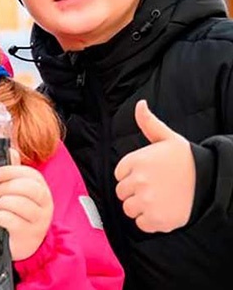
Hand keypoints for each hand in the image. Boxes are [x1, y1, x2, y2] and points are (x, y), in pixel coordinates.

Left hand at [0, 149, 52, 260]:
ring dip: (4, 203)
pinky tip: (0, 218)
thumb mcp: (16, 190)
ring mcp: (40, 221)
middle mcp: (45, 204)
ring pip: (22, 205)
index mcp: (41, 189)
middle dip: (8, 186)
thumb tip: (11, 150)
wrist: (20, 241)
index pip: (32, 174)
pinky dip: (3, 218)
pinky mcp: (30, 236)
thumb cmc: (17, 212)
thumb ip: (14, 172)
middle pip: (30, 189)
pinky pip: (14, 222)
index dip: (11, 171)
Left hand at [114, 99, 194, 232]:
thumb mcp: (167, 137)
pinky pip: (141, 224)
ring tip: (159, 199)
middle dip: (134, 192)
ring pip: (129, 209)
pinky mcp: (157, 219)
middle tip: (154, 188)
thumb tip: (140, 105)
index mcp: (136, 161)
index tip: (148, 175)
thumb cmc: (187, 159)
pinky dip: (150, 221)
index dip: (132, 175)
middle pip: (122, 192)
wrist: (210, 181)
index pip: (119, 174)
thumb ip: (148, 123)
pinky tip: (162, 211)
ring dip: (141, 207)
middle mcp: (138, 181)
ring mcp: (146, 201)